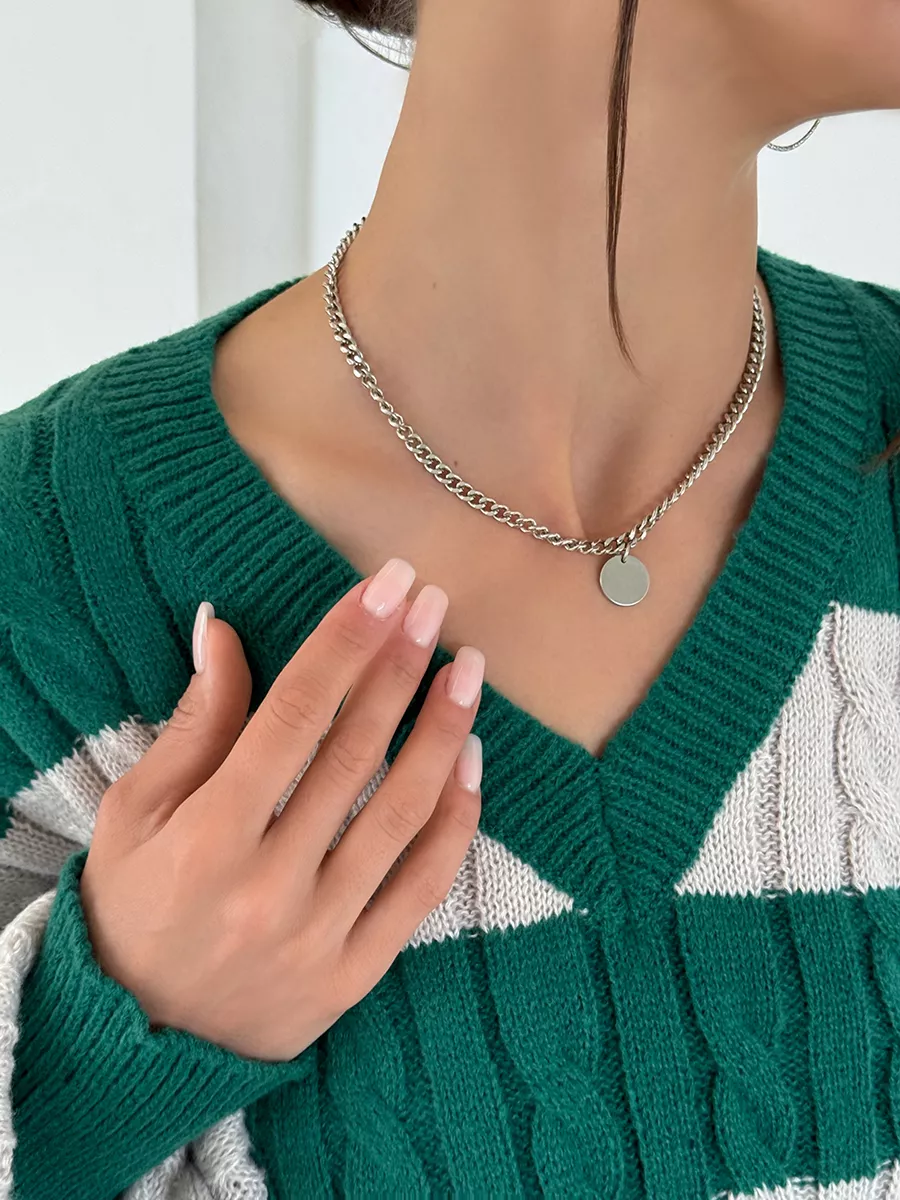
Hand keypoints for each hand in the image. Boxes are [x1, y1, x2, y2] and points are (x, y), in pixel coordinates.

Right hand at [79, 558, 483, 1060]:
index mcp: (207, 837)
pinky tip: (472, 760)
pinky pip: (423, 887)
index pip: (293, 716)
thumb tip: (224, 628)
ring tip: (467, 669)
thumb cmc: (132, 909)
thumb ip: (194, 725)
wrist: (138, 1040)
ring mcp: (319, 934)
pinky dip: (455, 820)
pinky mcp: (355, 972)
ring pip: (401, 815)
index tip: (389, 586)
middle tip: (434, 606)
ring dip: (443, 733)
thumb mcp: (136, 813)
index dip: (346, 642)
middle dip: (399, 668)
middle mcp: (268, 885)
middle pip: (354, 755)